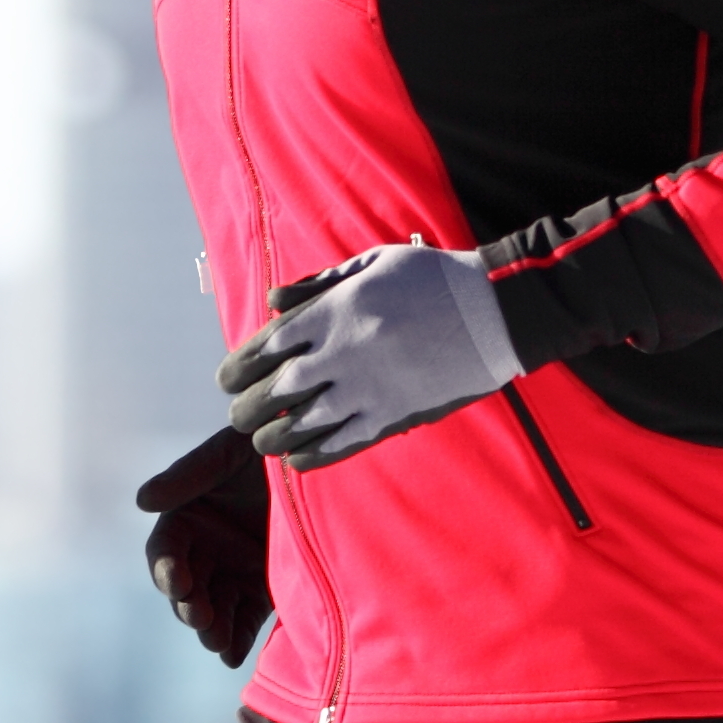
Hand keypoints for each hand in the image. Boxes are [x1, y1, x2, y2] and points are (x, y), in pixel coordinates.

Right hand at [132, 431, 271, 667]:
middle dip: (191, 607)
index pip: (166, 552)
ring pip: (214, 609)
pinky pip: (246, 618)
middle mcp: (205, 550)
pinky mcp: (263, 588)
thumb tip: (142, 501)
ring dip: (213, 629)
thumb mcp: (225, 453)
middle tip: (203, 621)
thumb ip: (187, 476)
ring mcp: (233, 571)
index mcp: (186, 520)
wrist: (316, 455)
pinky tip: (236, 654)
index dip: (167, 569)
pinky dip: (239, 637)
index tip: (179, 583)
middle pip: (187, 589)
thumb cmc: (263, 447)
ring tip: (219, 645)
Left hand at [218, 243, 518, 470]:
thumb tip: (271, 303)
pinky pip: (342, 443)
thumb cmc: (432, 280)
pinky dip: (312, 455)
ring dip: (273, 436)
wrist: (495, 311)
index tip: (227, 379)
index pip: (266, 345)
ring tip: (262, 440)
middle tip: (239, 415)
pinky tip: (296, 459)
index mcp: (335, 310)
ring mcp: (369, 388)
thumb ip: (318, 285)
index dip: (238, 367)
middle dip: (247, 407)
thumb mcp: (372, 263)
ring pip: (302, 424)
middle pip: (275, 390)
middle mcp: (344, 352)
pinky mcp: (394, 415)